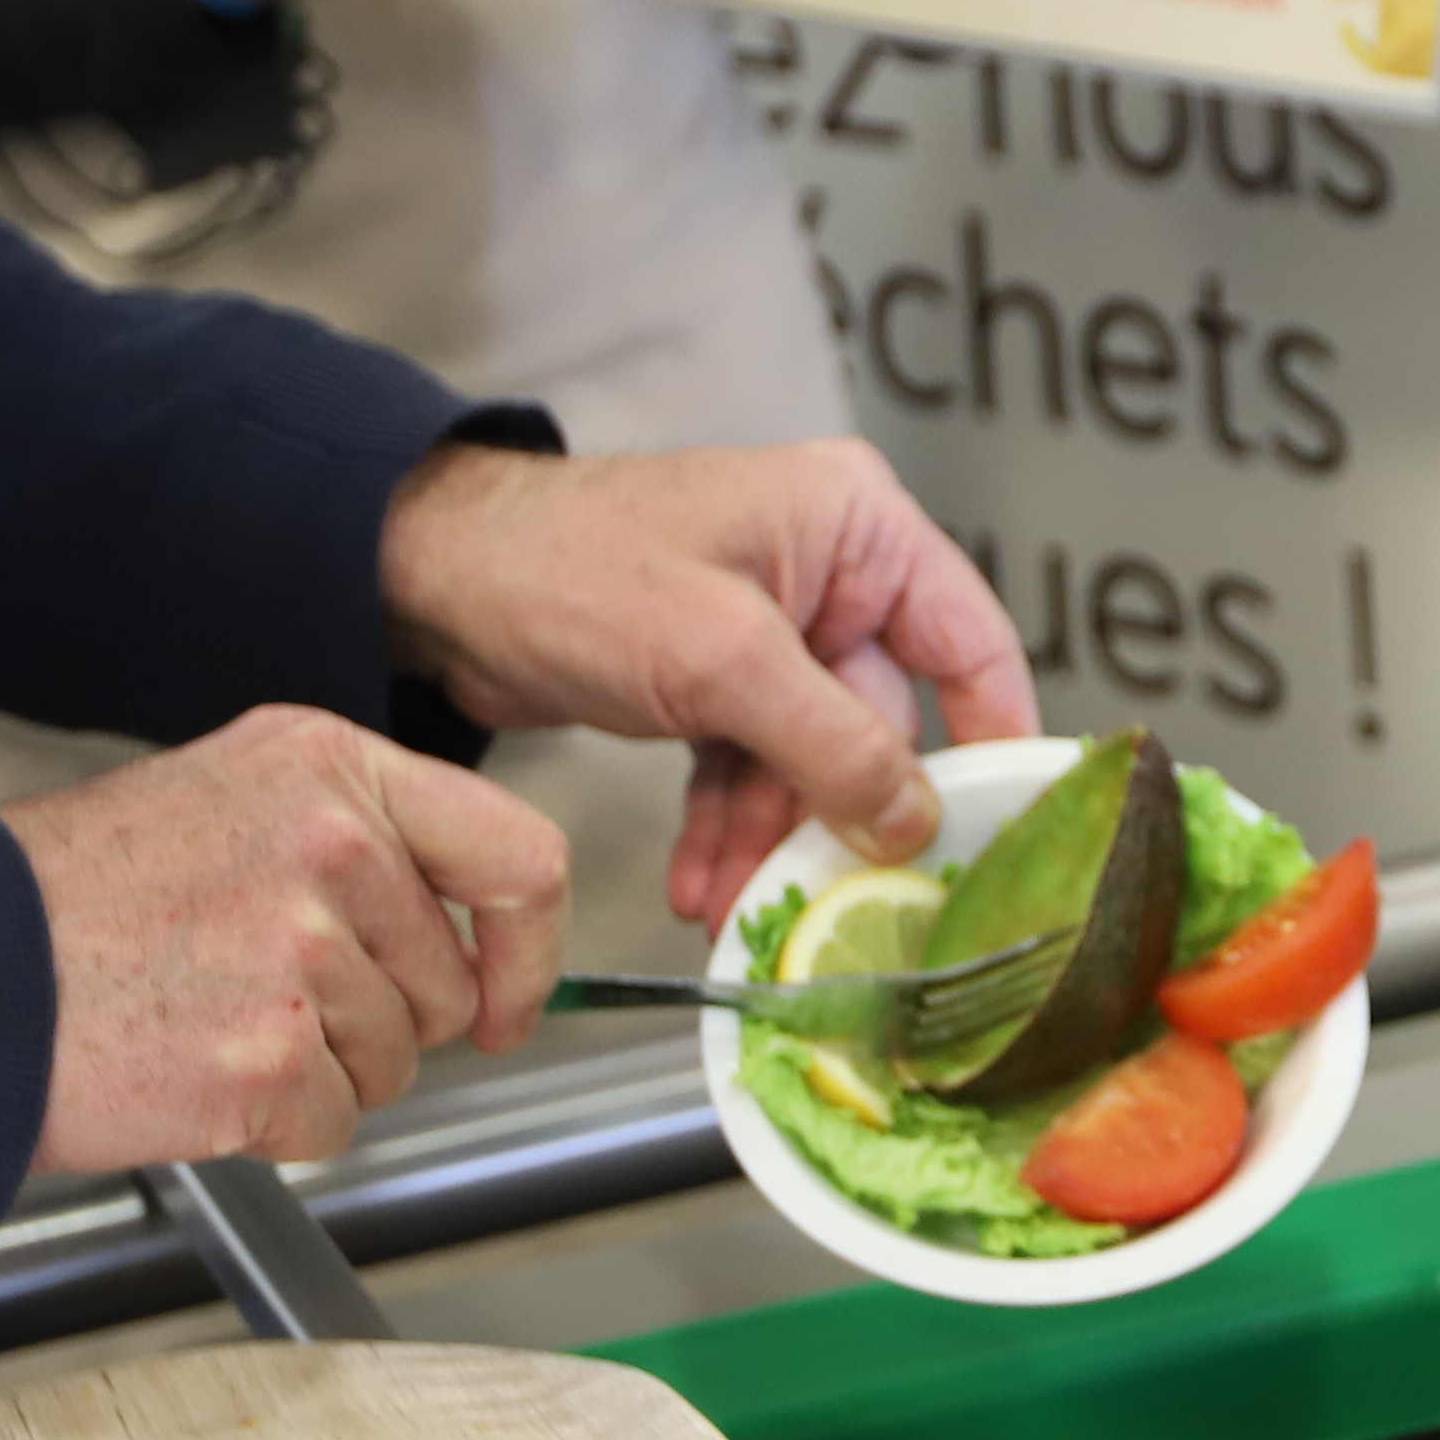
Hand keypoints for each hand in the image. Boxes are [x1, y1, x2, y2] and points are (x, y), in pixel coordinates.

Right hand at [0, 706, 566, 1172]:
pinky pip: (330, 1124)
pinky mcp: (267, 1058)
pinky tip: (188, 1072)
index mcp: (326, 765)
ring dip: (315, 1071)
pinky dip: (270, 1124)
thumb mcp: (223, 803)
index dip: (526, 947)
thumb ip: (348, 842)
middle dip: (378, 1020)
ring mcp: (301, 951)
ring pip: (392, 1062)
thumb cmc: (64, 902)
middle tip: (257, 1000)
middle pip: (445, 984)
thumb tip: (456, 933)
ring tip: (202, 1022)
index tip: (503, 998)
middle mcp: (330, 843)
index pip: (518, 854)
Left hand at [378, 439, 1040, 931]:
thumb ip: (832, 744)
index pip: (972, 643)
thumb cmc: (568, 565)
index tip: (1005, 833)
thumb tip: (913, 823)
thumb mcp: (721, 660)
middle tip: (839, 904)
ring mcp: (771, 630)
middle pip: (883, 724)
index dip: (996, 742)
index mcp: (857, 528)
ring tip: (736, 910)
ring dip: (774, 841)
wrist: (435, 580)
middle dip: (843, 820)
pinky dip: (729, 828)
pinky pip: (750, 768)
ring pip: (811, 762)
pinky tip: (704, 887)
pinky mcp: (716, 677)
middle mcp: (828, 573)